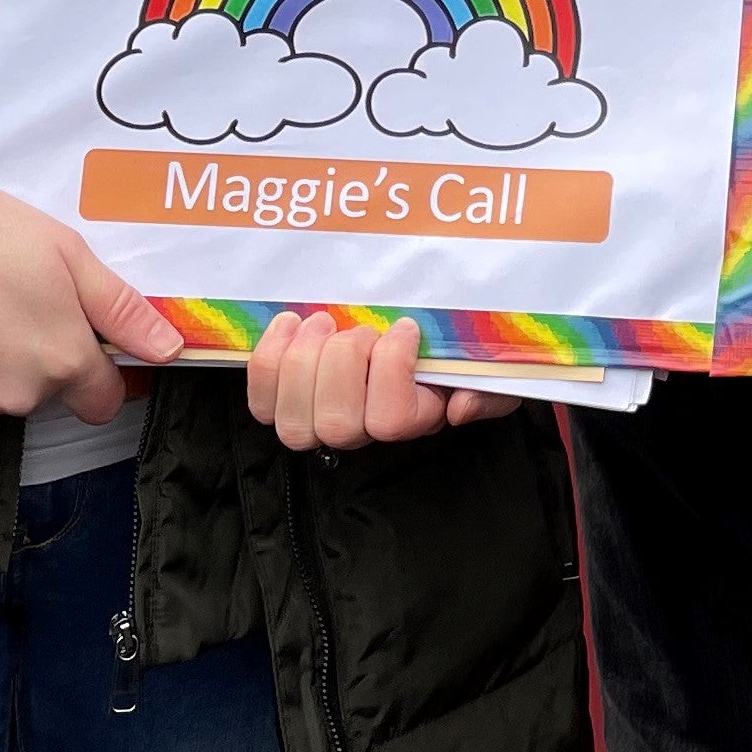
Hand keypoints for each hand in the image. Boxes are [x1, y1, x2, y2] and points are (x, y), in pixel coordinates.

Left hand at [246, 312, 512, 450]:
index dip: (391, 369)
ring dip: (303, 361)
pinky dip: (267, 362)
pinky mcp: (283, 401)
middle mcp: (362, 429)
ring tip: (323, 322)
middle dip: (343, 363)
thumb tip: (460, 406)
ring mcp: (318, 420)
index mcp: (412, 416)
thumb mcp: (487, 368)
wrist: (402, 332)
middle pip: (336, 425)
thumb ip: (490, 393)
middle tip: (359, 327)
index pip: (391, 420)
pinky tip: (289, 324)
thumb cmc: (448, 350)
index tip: (405, 326)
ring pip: (294, 421)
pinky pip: (261, 402)